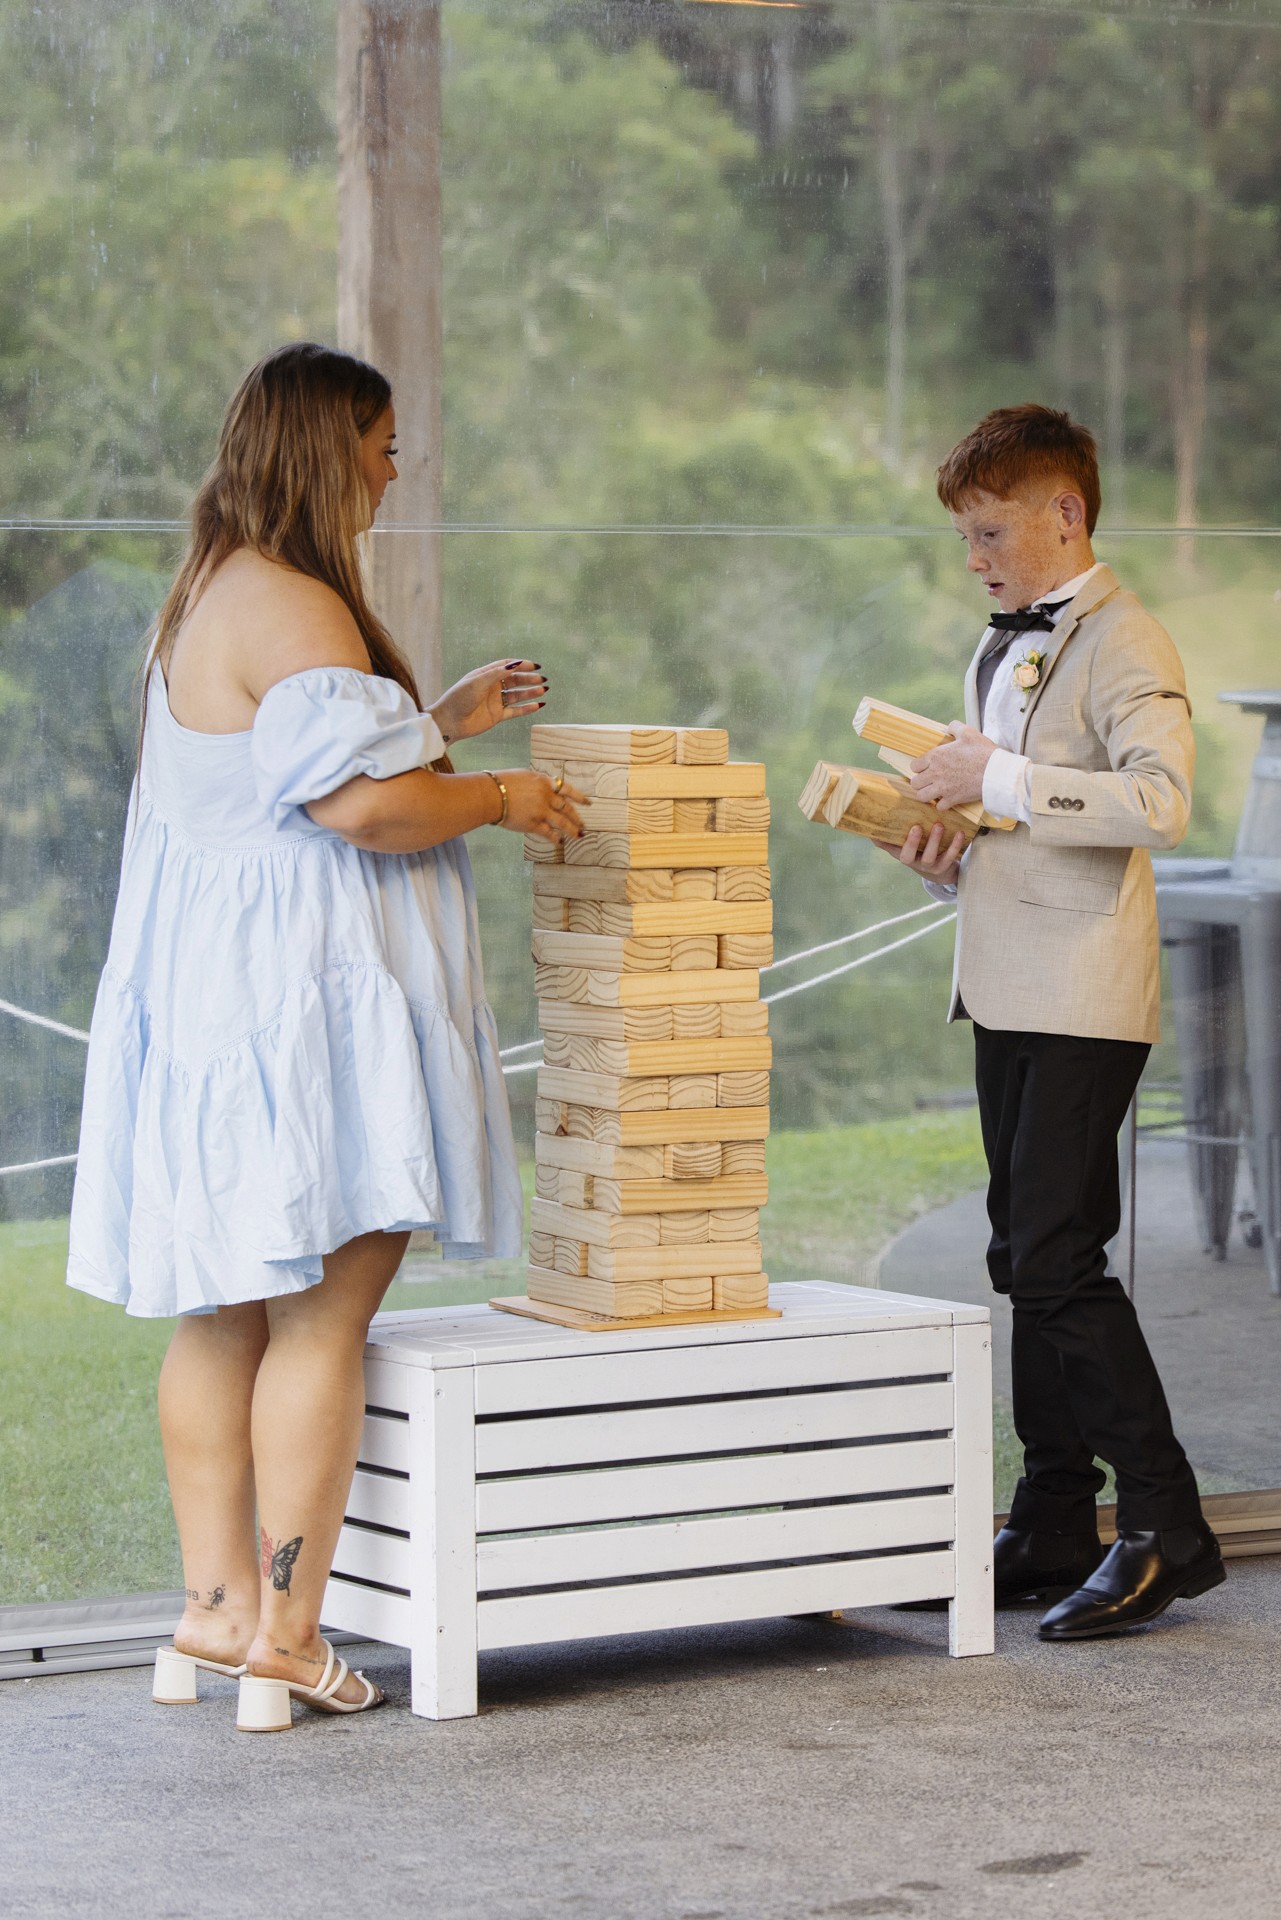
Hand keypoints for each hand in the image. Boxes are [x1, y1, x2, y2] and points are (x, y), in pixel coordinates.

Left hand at [431, 659, 547, 743]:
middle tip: (542, 679)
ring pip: (517, 695)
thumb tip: (516, 663)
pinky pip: (515, 711)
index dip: (522, 665)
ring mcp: (495, 701)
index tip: (535, 666)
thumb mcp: (478, 681)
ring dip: (530, 692)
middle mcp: (492, 687)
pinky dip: (527, 708)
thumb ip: (498, 673)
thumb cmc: (460, 698)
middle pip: (515, 680)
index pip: (507, 666)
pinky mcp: (497, 715)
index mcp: (486, 675)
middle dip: (529, 679)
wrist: (449, 721)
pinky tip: (538, 704)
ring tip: (543, 690)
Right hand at [493, 770, 588, 840]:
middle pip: (567, 808)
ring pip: (562, 822)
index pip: (567, 789)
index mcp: (544, 782)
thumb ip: (537, 783)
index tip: (587, 802)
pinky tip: (559, 842)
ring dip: (572, 830)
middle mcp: (546, 796)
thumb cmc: (502, 783)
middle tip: (583, 825)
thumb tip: (544, 787)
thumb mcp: (524, 776)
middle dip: (577, 818)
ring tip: (579, 836)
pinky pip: (548, 832)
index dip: (579, 797)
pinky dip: (555, 838)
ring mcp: (541, 811)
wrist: (491, 795)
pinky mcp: (533, 824)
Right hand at [873, 821, 966, 884]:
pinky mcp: (943, 868)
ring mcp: (928, 866)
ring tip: (939, 825)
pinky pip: (949, 857)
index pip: (889, 848)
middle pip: (907, 856)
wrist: (942, 873)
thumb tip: (876, 822)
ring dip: (934, 841)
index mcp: (903, 854)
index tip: (879, 832)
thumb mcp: (908, 846)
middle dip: (911, 842)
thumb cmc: (922, 851)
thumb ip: (895, 836)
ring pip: (929, 857)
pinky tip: (959, 833)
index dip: (883, 842)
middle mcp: (913, 862)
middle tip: (916, 827)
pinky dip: (955, 845)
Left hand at [910, 722, 995, 810]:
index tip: (927, 768)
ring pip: (921, 796)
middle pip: (915, 783)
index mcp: (936, 756)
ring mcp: (943, 788)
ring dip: (927, 794)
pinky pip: (939, 807)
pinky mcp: (952, 799)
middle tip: (930, 780)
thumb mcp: (968, 732)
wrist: (996, 771)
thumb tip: (949, 728)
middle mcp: (936, 773)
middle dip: (921, 782)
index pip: (914, 766)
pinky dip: (942, 805)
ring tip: (934, 791)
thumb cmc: (983, 752)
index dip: (920, 767)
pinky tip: (947, 799)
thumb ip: (955, 727)